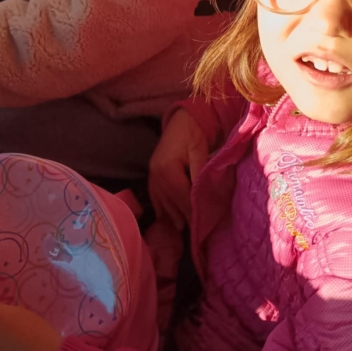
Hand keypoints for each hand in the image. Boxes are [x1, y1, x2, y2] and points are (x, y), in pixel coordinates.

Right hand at [148, 109, 207, 229]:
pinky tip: (165, 216)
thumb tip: (200, 196)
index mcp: (167, 168)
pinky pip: (155, 192)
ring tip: (180, 228)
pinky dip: (160, 205)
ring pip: (161, 199)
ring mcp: (152, 172)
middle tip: (193, 232)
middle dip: (182, 215)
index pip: (181, 196)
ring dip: (170, 214)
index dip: (190, 211)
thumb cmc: (194, 132)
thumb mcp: (200, 151)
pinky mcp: (152, 170)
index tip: (199, 225)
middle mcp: (156, 172)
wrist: (182, 118)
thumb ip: (199, 174)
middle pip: (170, 200)